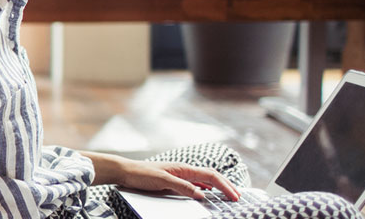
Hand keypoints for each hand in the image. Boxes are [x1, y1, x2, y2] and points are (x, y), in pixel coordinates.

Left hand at [115, 160, 240, 200]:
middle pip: (211, 176)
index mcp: (184, 168)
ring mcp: (180, 175)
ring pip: (205, 180)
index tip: (235, 196)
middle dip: (226, 185)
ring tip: (228, 195)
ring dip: (218, 187)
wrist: (126, 172)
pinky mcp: (174, 180)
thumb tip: (202, 195)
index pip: (211, 176)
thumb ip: (183, 187)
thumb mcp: (163, 181)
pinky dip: (206, 189)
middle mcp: (184, 170)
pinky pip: (195, 184)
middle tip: (238, 196)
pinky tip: (207, 194)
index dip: (225, 186)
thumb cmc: (142, 174)